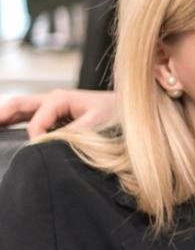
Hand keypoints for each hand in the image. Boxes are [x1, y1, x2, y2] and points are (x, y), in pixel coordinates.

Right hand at [0, 89, 116, 138]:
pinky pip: (26, 115)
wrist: (127, 108)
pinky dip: (12, 120)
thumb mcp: (97, 122)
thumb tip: (49, 142)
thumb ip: (74, 132)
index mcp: (60, 99)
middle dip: (0, 115)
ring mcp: (51, 104)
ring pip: (19, 108)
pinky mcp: (53, 112)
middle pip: (18, 105)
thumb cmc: (115, 113)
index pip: (37, 121)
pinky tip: (3, 129)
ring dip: (3, 116)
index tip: (36, 150)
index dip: (35, 137)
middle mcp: (52, 99)